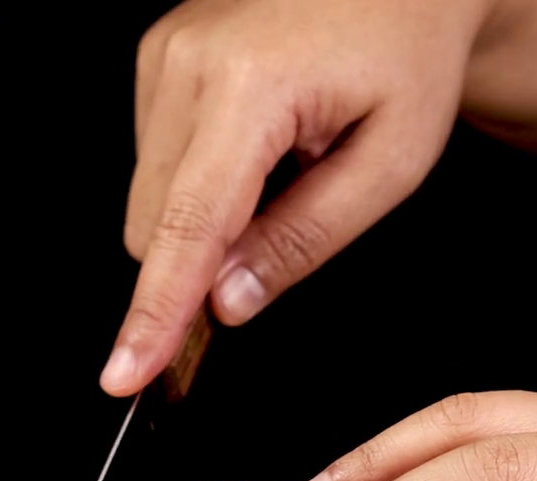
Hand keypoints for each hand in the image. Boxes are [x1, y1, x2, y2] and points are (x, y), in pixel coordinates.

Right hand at [100, 0, 494, 395]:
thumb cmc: (409, 53)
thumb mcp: (389, 162)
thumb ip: (305, 239)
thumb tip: (228, 302)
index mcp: (254, 85)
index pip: (188, 227)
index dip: (156, 314)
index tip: (127, 373)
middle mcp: (190, 60)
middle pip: (155, 223)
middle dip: (201, 265)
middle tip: (278, 243)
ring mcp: (165, 51)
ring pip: (150, 198)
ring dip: (205, 217)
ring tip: (285, 167)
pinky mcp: (157, 54)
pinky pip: (156, 158)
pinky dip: (200, 179)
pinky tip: (260, 146)